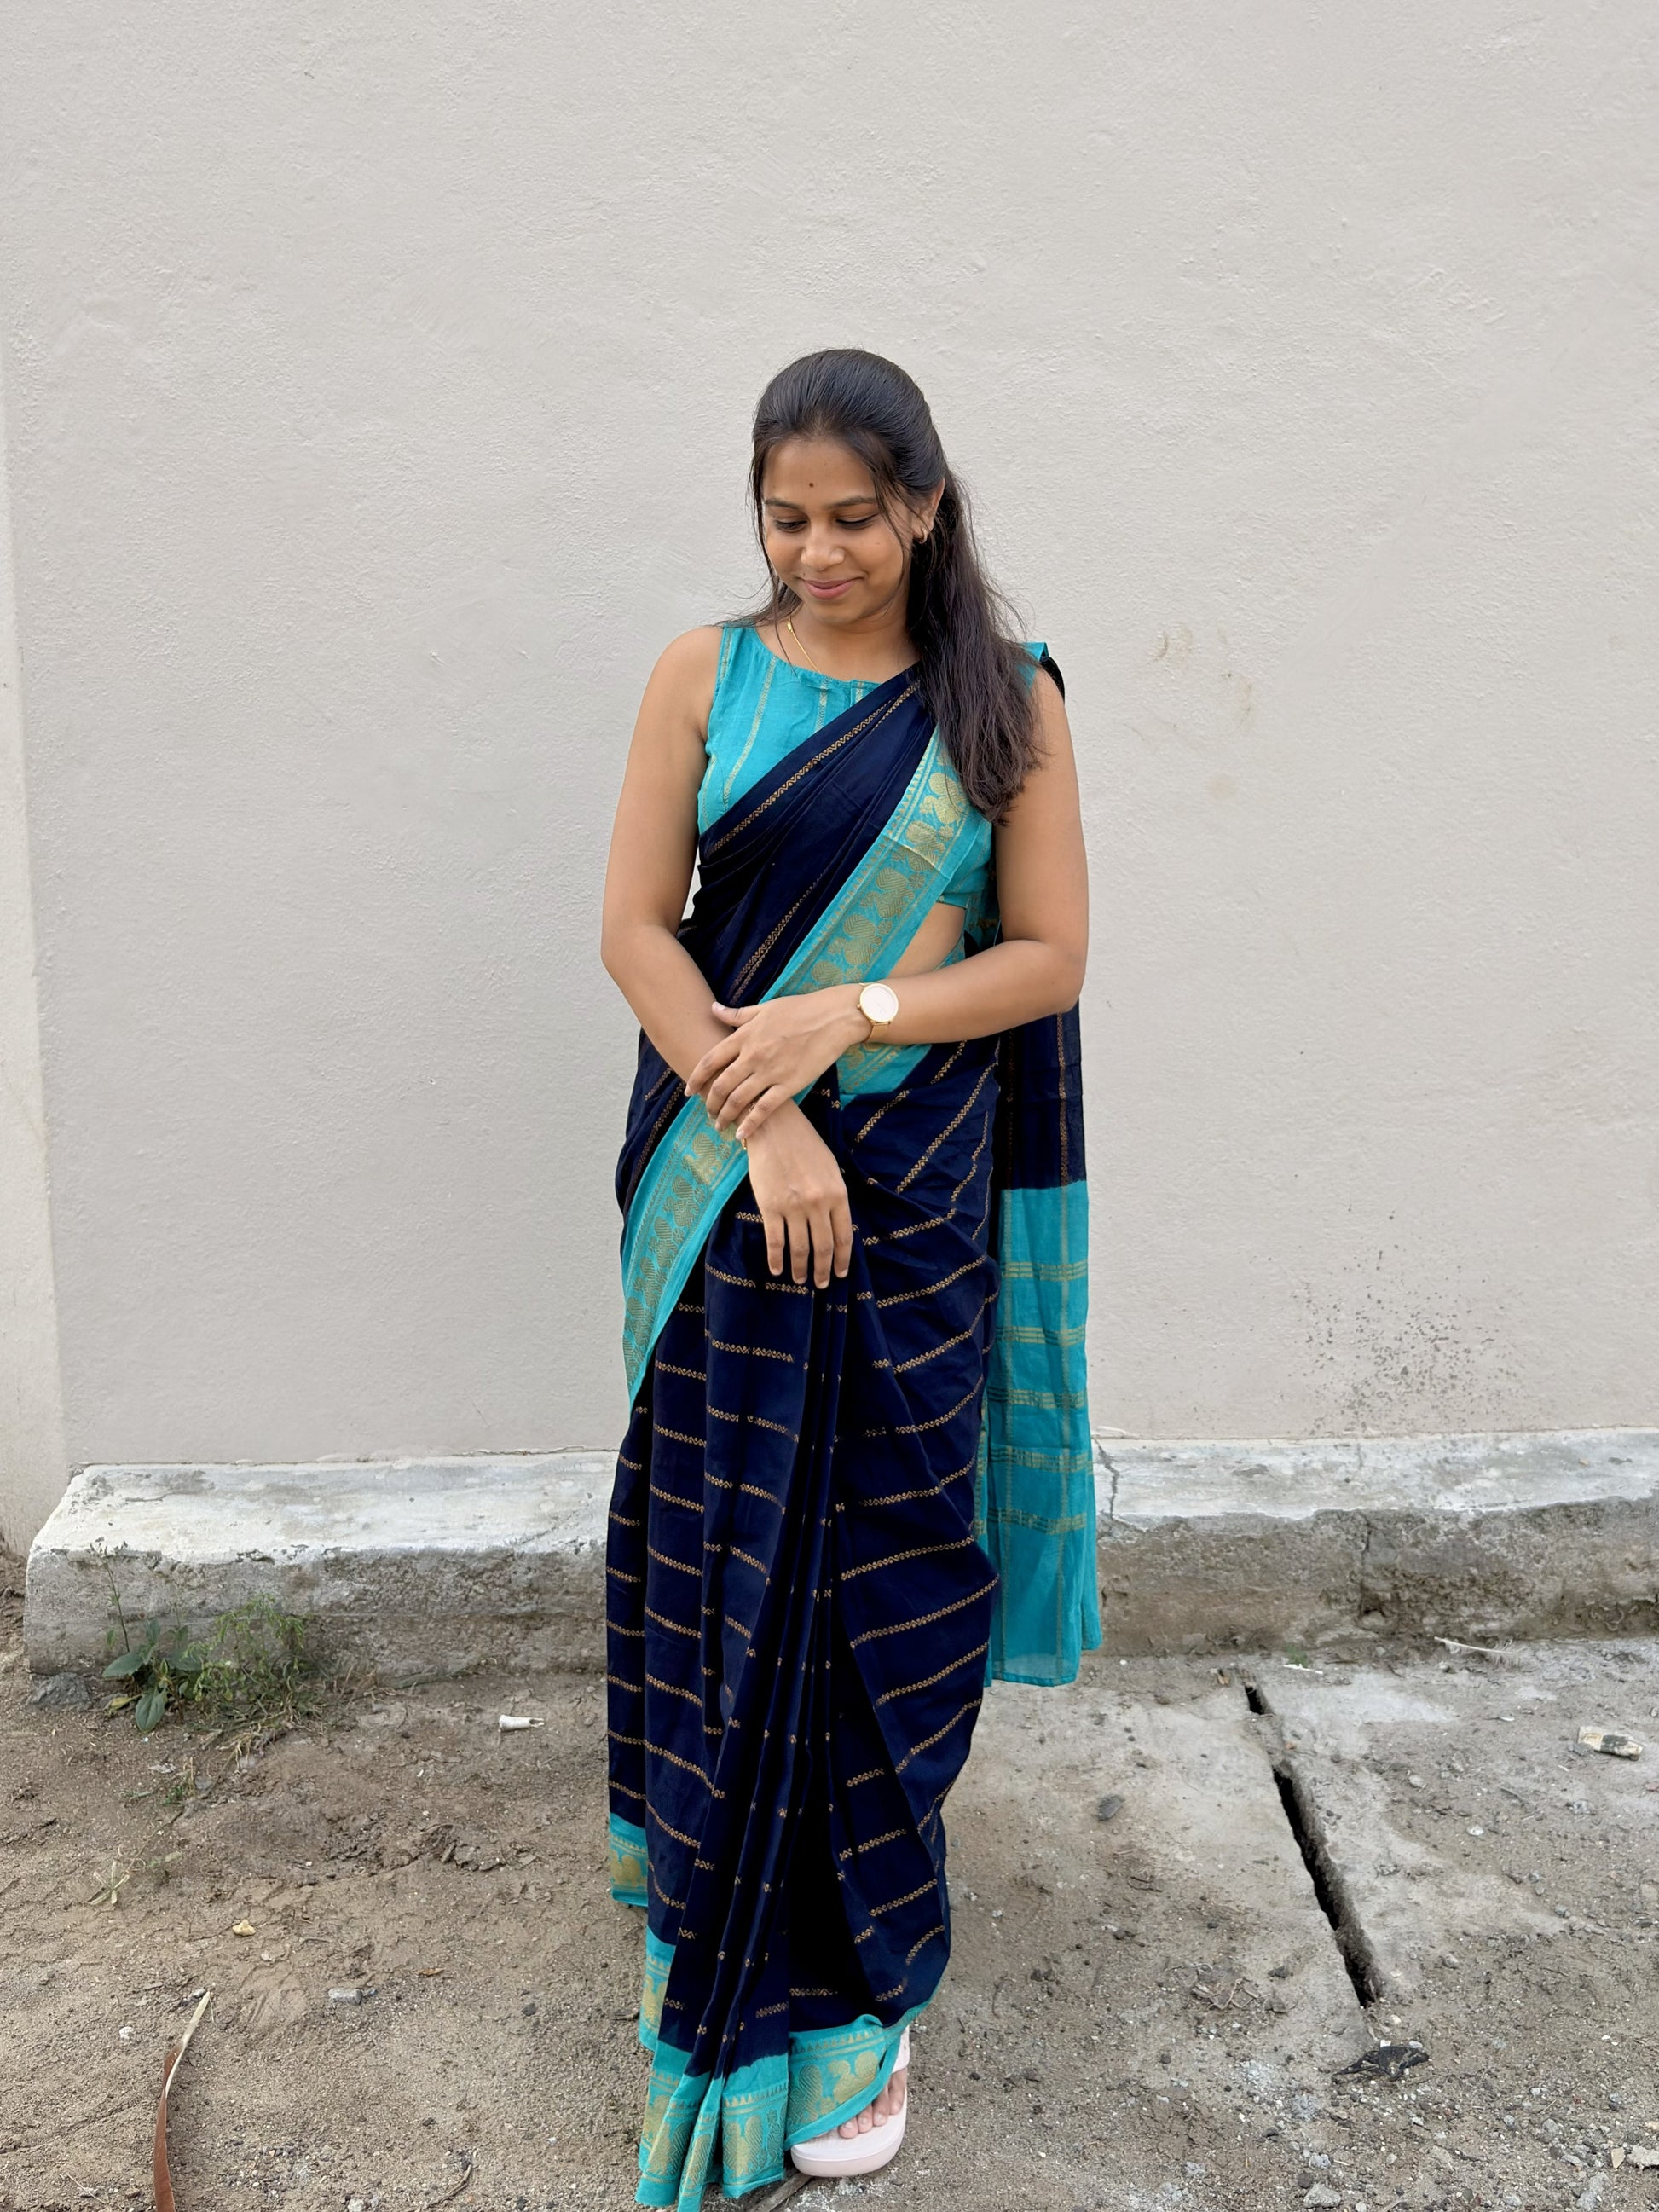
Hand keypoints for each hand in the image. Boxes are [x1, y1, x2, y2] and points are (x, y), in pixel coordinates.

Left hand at [686, 986, 866, 1141]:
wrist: (834, 1018)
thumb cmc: (801, 1009)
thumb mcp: (765, 1008)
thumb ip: (737, 1014)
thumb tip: (712, 1009)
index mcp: (745, 1036)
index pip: (710, 1061)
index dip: (696, 1078)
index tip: (689, 1091)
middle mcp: (752, 1055)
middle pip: (721, 1085)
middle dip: (710, 1102)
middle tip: (707, 1112)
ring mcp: (770, 1071)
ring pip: (738, 1100)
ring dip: (725, 1115)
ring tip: (720, 1125)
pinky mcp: (789, 1085)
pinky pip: (764, 1109)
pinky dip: (750, 1124)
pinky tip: (741, 1134)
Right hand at [742, 1104, 852, 1287]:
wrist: (774, 1127)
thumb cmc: (805, 1145)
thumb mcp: (830, 1168)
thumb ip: (835, 1196)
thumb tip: (836, 1225)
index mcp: (837, 1194)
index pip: (844, 1236)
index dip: (842, 1259)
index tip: (841, 1273)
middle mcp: (818, 1203)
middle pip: (823, 1247)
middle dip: (823, 1270)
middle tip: (822, 1284)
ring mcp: (793, 1207)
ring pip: (800, 1248)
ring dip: (800, 1269)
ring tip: (800, 1280)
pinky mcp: (770, 1206)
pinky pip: (774, 1241)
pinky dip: (776, 1259)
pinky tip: (777, 1269)